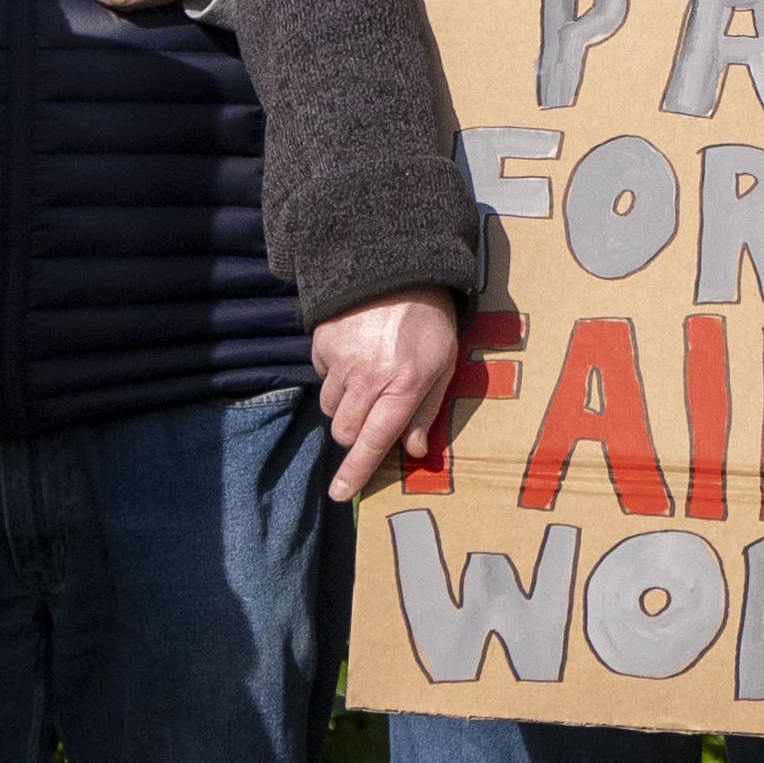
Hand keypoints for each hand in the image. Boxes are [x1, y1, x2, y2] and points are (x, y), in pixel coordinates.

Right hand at [313, 289, 460, 502]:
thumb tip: (412, 451)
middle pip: (344, 430)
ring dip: (344, 404)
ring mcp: (341, 358)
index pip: (374, 440)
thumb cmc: (428, 321)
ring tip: (366, 376)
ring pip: (330, 406)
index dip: (356, 472)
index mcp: (404, 385)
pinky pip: (321, 375)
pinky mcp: (322, 342)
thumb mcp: (442, 366)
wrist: (395, 268)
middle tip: (371, 413)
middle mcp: (368, 376)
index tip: (339, 494)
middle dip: (354, 433)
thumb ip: (426, 411)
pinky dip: (334, 375)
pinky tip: (354, 353)